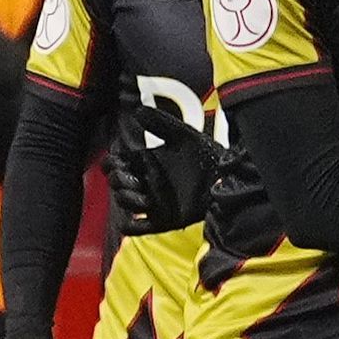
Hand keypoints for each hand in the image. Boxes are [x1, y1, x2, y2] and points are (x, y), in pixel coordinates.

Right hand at [103, 103, 234, 234]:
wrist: (226, 177)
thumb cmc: (206, 154)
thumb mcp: (183, 136)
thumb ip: (161, 123)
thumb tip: (137, 111)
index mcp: (145, 163)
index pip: (114, 163)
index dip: (111, 162)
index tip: (120, 159)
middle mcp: (145, 182)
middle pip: (116, 182)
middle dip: (119, 180)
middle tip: (134, 177)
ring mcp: (152, 202)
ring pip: (123, 203)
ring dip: (127, 199)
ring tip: (145, 197)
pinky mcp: (161, 219)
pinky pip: (134, 228)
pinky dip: (130, 225)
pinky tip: (141, 214)